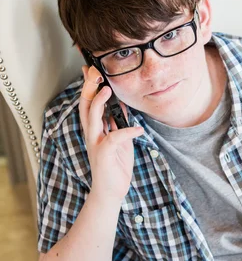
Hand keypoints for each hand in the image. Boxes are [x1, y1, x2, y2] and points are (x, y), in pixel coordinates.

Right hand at [79, 65, 143, 200]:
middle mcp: (92, 134)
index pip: (87, 102)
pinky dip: (127, 132)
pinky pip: (114, 138)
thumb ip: (118, 123)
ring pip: (91, 118)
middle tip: (95, 72)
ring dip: (99, 103)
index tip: (91, 68)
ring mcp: (95, 144)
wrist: (111, 192)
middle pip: (84, 105)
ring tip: (108, 90)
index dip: (88, 86)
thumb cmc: (115, 166)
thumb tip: (122, 106)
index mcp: (94, 130)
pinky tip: (138, 130)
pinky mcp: (104, 155)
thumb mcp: (120, 140)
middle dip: (88, 87)